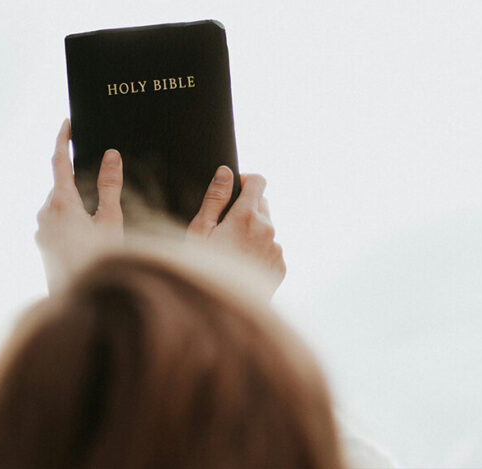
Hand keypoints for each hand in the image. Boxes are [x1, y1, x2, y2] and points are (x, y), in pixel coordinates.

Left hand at [36, 119, 123, 293]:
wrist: (80, 303)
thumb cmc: (100, 260)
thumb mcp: (111, 220)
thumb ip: (110, 186)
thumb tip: (111, 155)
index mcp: (61, 202)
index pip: (59, 161)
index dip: (63, 139)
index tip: (67, 123)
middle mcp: (45, 214)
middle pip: (61, 184)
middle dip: (77, 177)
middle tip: (100, 174)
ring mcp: (41, 232)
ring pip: (58, 204)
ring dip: (76, 201)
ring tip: (100, 213)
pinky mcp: (43, 246)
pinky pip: (56, 222)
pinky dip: (71, 218)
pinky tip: (90, 234)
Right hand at [187, 167, 285, 295]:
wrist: (221, 311)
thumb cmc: (204, 270)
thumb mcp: (200, 231)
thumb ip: (215, 198)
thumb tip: (226, 172)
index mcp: (247, 216)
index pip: (258, 181)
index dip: (244, 181)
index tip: (233, 191)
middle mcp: (268, 229)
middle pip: (261, 204)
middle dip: (245, 209)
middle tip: (224, 229)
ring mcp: (276, 249)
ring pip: (266, 228)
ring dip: (252, 232)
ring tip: (230, 252)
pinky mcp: (281, 267)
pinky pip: (271, 249)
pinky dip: (258, 251)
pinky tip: (240, 266)